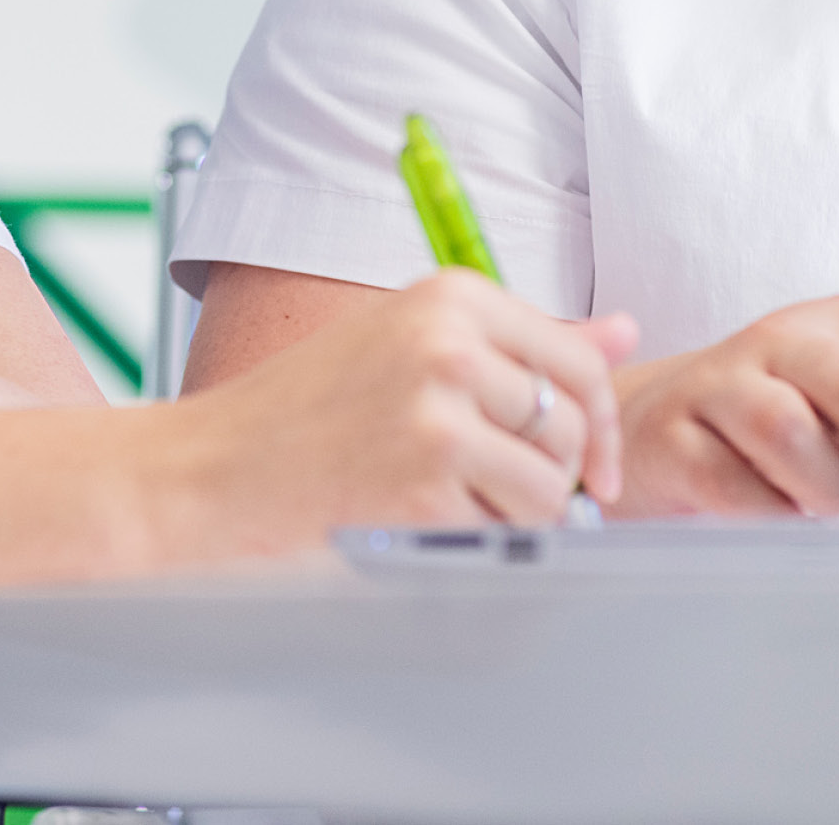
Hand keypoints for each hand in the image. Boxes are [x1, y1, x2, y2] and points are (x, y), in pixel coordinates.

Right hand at [163, 270, 640, 550]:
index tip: (591, 465)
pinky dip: (478, 542)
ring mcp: (437, 414)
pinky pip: (508, 531)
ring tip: (447, 501)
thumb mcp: (410, 345)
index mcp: (450, 295)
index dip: (598, 423)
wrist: (214, 469)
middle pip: (571, 426)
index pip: (580, 359)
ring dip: (516, 513)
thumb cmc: (308, 410)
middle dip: (555, 475)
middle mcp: (450, 344)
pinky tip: (419, 521)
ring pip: (550, 486)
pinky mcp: (424, 485)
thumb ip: (521, 343)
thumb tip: (623, 329)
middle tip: (495, 491)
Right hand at [609, 295, 838, 522]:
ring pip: (798, 439)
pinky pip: (740, 490)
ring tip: (833, 503)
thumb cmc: (786, 416)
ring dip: (834, 495)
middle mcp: (788, 341)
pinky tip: (771, 507)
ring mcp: (725, 383)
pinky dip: (772, 516)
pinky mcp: (677, 435)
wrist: (653, 425)